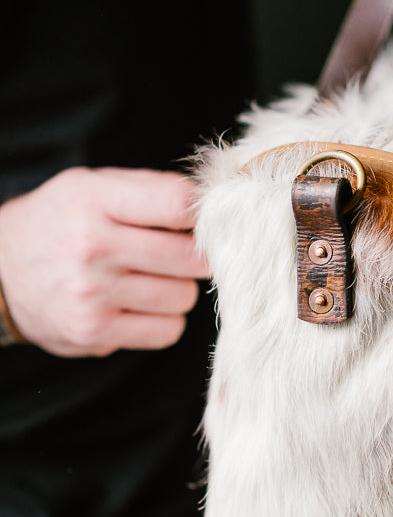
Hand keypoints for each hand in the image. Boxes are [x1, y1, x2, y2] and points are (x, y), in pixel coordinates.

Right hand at [0, 168, 208, 356]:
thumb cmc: (59, 223)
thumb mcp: (90, 186)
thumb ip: (149, 189)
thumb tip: (210, 204)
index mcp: (94, 199)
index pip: (179, 204)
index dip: (202, 214)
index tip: (198, 223)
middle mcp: (92, 246)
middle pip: (190, 257)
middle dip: (196, 256)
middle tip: (179, 255)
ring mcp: (93, 293)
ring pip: (184, 296)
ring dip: (178, 290)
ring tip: (151, 280)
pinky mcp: (94, 331)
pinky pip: (167, 330)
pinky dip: (164, 320)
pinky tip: (141, 306)